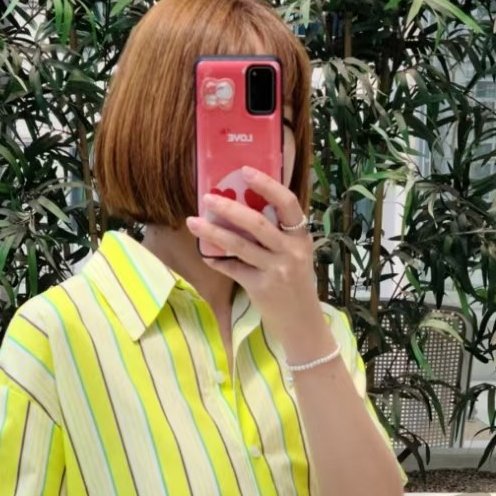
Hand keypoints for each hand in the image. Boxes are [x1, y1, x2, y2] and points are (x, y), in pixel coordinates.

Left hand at [185, 167, 330, 357]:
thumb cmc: (296, 284)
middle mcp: (290, 251)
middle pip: (257, 222)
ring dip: (213, 232)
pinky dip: (217, 261)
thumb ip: (278, 235)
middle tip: (207, 197)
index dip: (267, 185)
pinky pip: (233, 269)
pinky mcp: (261, 288)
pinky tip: (205, 254)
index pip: (288, 203)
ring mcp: (276, 270)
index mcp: (301, 237)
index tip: (245, 171)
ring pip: (239, 245)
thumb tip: (244, 208)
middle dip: (229, 208)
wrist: (302, 323)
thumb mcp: (296, 255)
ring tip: (193, 221)